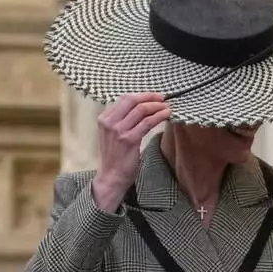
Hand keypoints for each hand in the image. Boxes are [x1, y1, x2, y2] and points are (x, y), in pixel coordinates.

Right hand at [92, 92, 170, 210]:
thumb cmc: (116, 156)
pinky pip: (147, 122)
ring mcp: (118, 131)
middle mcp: (109, 122)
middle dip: (150, 97)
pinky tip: (166, 115)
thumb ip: (121, 120)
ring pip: (141, 110)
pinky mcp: (129, 140)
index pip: (124, 98)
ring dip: (157, 106)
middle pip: (132, 100)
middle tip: (163, 98)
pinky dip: (159, 116)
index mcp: (104, 118)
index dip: (142, 95)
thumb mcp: (113, 134)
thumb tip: (141, 107)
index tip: (155, 96)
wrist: (111, 176)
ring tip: (168, 107)